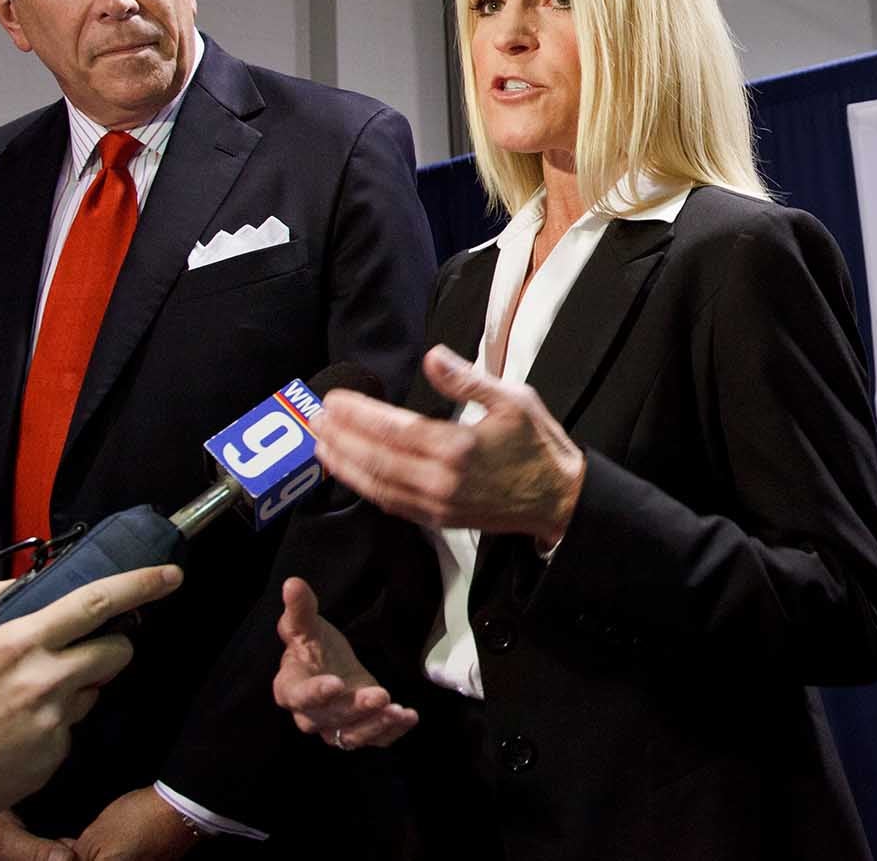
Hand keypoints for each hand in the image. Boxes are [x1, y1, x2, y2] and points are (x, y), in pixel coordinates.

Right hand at [0, 565, 182, 858]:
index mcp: (18, 646)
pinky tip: (13, 735)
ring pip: (92, 693)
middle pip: (116, 653)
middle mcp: (44, 682)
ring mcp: (52, 724)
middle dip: (111, 648)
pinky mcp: (51, 759)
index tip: (170, 577)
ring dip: (75, 689)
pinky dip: (52, 727)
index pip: (96, 604)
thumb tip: (15, 585)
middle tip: (83, 653)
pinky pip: (69, 731)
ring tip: (24, 702)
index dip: (140, 586)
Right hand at [272, 577, 416, 749]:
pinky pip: (374, 739)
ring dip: (375, 725)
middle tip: (380, 694)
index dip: (315, 693)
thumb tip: (292, 583)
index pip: (299, 695)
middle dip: (355, 708)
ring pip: (351, 735)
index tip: (335, 684)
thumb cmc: (312, 647)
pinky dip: (391, 732)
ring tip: (398, 711)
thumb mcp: (307, 625)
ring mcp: (334, 726)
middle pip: (329, 718)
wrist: (327, 667)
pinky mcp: (358, 730)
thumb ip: (300, 609)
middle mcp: (309, 715)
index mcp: (291, 687)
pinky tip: (409, 717)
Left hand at [315, 344, 585, 543]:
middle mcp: (442, 479)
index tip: (334, 400)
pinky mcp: (439, 520)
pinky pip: (391, 503)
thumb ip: (467, 380)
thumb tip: (432, 356)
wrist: (560, 498)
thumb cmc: (538, 444)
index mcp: (459, 446)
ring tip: (320, 444)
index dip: (359, 415)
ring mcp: (438, 504)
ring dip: (344, 464)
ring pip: (378, 485)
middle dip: (341, 438)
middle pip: (377, 458)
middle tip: (316, 418)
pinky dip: (365, 487)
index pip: (394, 429)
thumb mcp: (513, 399)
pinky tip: (349, 472)